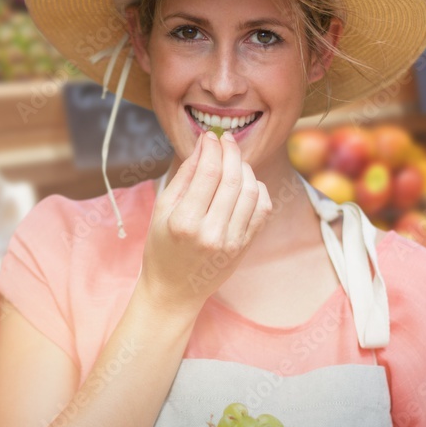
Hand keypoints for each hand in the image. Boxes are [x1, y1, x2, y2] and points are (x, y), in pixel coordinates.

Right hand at [137, 131, 271, 310]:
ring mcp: (232, 242)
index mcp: (184, 222)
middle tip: (227, 140)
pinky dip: (259, 189)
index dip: (212, 148)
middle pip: (233, 179)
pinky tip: (248, 182)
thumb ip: (185, 175)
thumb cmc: (162, 247)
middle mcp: (211, 233)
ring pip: (252, 191)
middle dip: (232, 152)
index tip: (211, 136)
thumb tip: (205, 144)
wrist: (174, 290)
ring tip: (234, 161)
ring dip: (246, 169)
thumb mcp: (163, 209)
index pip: (207, 173)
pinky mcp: (245, 247)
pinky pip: (262, 210)